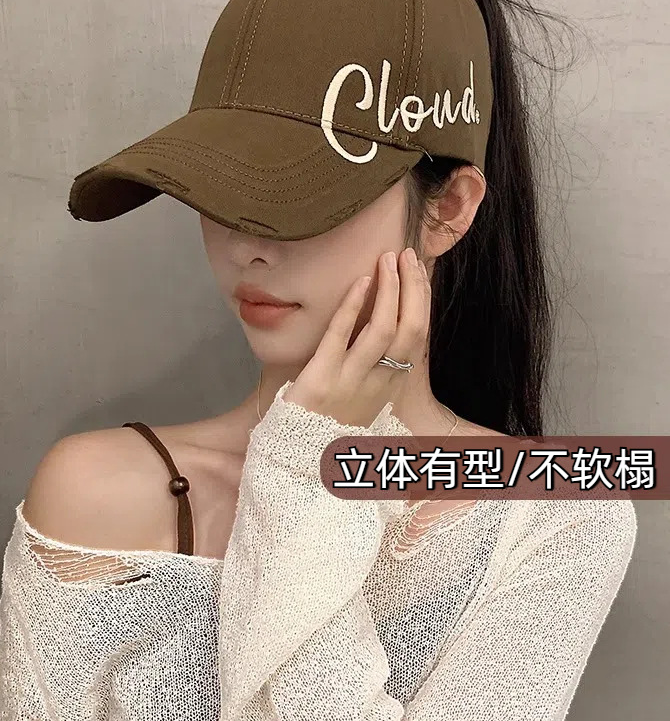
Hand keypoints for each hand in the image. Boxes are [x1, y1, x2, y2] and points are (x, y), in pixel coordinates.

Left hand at [283, 248, 430, 427]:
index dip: (422, 300)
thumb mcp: (367, 407)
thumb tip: (393, 342)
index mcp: (393, 387)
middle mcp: (378, 383)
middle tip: (406, 254)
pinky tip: (359, 281)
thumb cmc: (331, 430)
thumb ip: (382, 377)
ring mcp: (350, 381)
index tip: (420, 270)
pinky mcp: (320, 379)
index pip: (419, 336)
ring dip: (389, 290)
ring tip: (387, 260)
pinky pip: (339, 337)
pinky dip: (353, 307)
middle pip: (410, 330)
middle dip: (412, 288)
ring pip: (383, 330)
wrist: (298, 466)